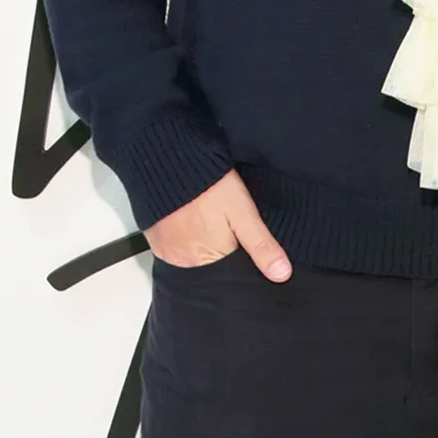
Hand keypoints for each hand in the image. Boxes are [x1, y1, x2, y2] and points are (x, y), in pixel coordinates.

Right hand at [144, 168, 291, 279]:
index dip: (242, 265)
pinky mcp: (156, 240)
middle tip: (226, 230)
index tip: (245, 247)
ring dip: (203, 250)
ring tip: (210, 226)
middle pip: (211, 271)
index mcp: (208, 262)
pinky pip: (175, 251)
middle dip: (223, 257)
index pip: (231, 277)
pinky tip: (194, 226)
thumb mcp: (244, 214)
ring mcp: (167, 252)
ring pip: (193, 262)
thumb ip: (261, 246)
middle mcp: (184, 263)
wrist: (171, 160)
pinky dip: (186, 243)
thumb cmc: (209, 186)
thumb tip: (282, 274)